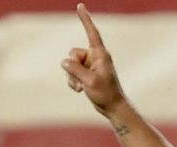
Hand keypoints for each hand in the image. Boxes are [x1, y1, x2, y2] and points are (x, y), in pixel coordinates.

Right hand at [61, 5, 127, 120]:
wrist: (112, 106)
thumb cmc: (105, 93)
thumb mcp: (89, 81)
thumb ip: (75, 69)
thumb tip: (64, 61)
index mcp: (100, 54)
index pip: (92, 32)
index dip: (85, 19)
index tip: (80, 6)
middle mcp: (95, 56)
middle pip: (73, 53)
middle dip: (72, 67)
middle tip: (81, 80)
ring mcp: (90, 65)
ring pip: (70, 64)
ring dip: (71, 77)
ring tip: (81, 87)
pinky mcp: (86, 73)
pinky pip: (71, 73)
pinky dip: (72, 82)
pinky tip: (80, 90)